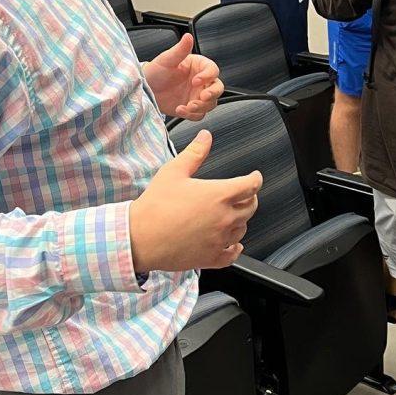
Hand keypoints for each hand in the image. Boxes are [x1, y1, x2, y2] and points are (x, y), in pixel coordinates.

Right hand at [129, 129, 261, 271]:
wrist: (140, 237)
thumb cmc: (155, 205)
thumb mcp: (174, 171)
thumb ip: (194, 152)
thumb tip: (205, 137)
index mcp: (218, 195)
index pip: (250, 186)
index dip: (255, 179)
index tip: (255, 177)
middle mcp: (224, 218)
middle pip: (251, 207)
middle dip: (251, 198)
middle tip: (245, 195)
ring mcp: (219, 240)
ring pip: (242, 229)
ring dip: (241, 221)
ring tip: (233, 215)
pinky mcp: (211, 257)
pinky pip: (233, 254)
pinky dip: (236, 248)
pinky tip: (234, 244)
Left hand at [143, 33, 223, 118]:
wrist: (145, 90)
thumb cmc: (156, 71)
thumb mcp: (167, 60)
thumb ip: (180, 50)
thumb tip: (188, 36)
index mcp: (198, 67)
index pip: (212, 70)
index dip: (208, 76)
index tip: (195, 80)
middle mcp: (201, 82)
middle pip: (217, 88)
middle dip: (212, 93)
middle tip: (202, 96)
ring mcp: (197, 96)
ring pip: (211, 103)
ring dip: (202, 106)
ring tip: (188, 106)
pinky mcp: (191, 109)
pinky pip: (199, 114)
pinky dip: (193, 115)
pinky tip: (180, 109)